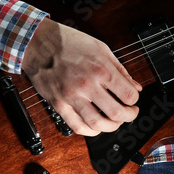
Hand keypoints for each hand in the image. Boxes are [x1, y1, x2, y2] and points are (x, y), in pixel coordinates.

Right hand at [21, 18, 141, 136]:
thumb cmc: (68, 42)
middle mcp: (87, 84)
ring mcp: (71, 96)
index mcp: (101, 68)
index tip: (133, 99)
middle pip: (116, 112)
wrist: (38, 42)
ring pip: (97, 123)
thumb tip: (134, 86)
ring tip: (115, 123)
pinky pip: (76, 126)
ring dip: (111, 127)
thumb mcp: (101, 48)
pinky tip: (96, 128)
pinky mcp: (58, 104)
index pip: (128, 95)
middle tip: (130, 113)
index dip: (135, 100)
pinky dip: (90, 131)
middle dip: (129, 116)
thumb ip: (119, 69)